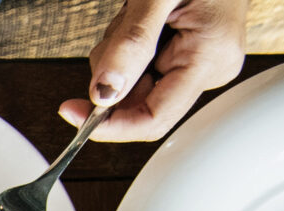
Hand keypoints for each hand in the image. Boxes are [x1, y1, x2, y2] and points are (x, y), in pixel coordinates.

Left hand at [59, 0, 246, 142]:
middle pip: (139, 102)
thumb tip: (104, 93)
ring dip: (119, 55)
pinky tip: (137, 19)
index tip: (72, 113)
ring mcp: (200, 62)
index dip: (109, 124)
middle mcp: (210, 67)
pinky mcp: (188, 54)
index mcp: (211, 57)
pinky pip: (143, 68)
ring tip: (135, 14)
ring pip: (135, 84)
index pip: (154, 119)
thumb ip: (131, 43)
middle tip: (119, 29)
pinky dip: (128, 49)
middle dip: (114, 73)